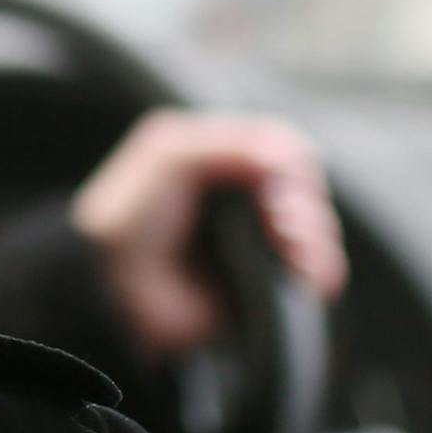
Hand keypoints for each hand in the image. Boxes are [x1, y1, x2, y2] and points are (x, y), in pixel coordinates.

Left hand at [70, 110, 347, 354]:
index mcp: (222, 161)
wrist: (109, 284)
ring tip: (290, 242)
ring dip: (316, 236)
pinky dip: (321, 271)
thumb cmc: (127, 211)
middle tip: (282, 218)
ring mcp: (254, 245)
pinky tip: (308, 271)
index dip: (292, 164)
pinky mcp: (262, 289)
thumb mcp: (169, 151)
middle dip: (305, 203)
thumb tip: (292, 155)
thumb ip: (230, 143)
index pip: (284, 151)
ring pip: (317, 233)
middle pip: (306, 192)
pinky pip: (313, 278)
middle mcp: (243, 201)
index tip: (280, 183)